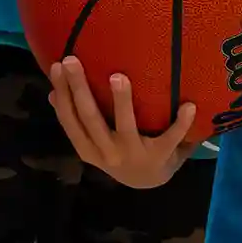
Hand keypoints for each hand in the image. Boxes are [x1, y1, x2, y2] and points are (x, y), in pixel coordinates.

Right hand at [48, 56, 197, 188]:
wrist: (147, 183)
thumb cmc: (119, 152)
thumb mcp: (92, 143)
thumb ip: (76, 122)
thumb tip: (52, 95)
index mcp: (87, 148)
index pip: (69, 118)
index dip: (62, 93)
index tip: (57, 66)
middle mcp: (107, 153)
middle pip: (89, 117)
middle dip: (79, 88)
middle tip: (73, 60)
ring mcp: (133, 155)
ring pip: (124, 125)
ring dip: (121, 101)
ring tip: (118, 76)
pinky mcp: (160, 157)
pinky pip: (171, 137)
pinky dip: (181, 123)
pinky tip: (189, 106)